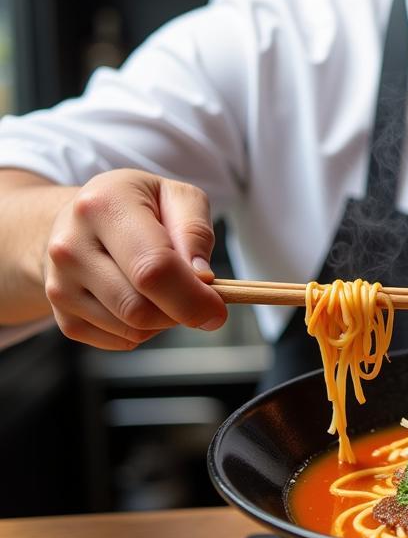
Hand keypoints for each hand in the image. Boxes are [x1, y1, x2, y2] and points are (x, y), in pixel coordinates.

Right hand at [43, 169, 225, 350]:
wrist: (81, 220)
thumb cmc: (139, 206)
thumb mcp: (177, 196)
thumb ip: (195, 231)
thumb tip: (202, 278)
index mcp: (103, 207)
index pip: (152, 268)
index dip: (192, 297)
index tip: (218, 309)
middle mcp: (70, 247)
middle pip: (139, 308)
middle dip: (182, 311)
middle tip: (200, 296)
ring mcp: (59, 285)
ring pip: (130, 329)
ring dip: (164, 320)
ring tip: (166, 288)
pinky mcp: (60, 315)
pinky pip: (119, 340)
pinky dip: (144, 330)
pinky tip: (143, 298)